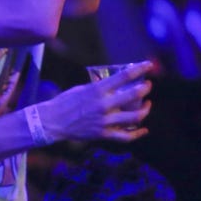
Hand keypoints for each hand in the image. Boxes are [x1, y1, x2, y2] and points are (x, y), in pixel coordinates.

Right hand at [38, 60, 153, 141]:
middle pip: (134, 95)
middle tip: (147, 85)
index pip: (124, 76)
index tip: (148, 64)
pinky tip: (143, 130)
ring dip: (145, 110)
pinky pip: (126, 136)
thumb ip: (98, 88)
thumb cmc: (64, 103)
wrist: (52, 122)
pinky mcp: (103, 134)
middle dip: (145, 88)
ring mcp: (105, 121)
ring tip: (146, 105)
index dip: (139, 69)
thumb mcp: (80, 89)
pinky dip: (137, 134)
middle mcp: (103, 105)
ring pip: (135, 117)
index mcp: (97, 90)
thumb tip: (112, 85)